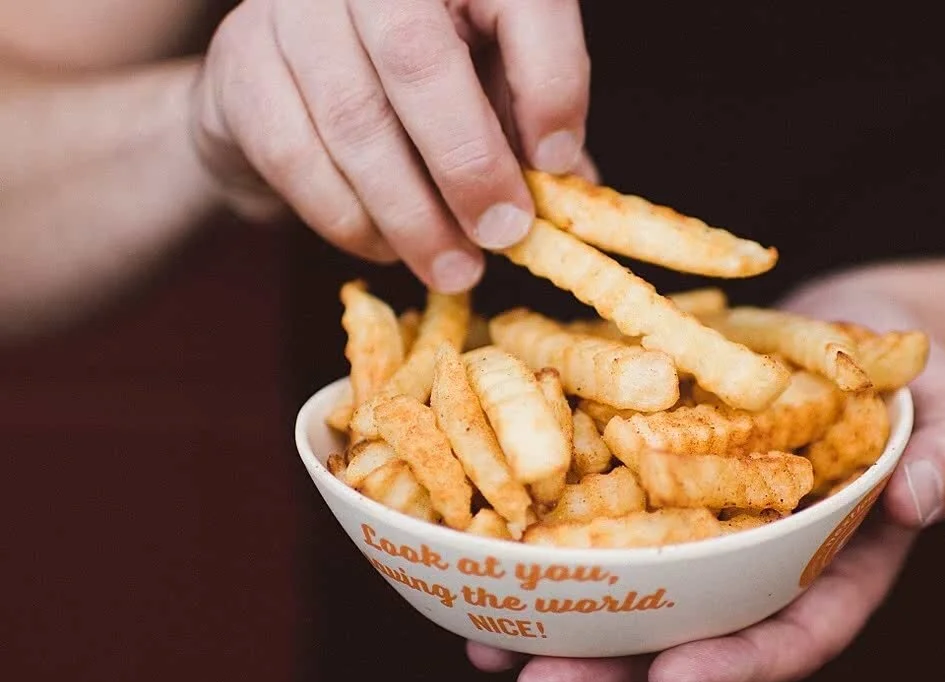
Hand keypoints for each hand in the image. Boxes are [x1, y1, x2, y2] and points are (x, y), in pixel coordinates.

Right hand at [192, 0, 593, 292]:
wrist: (283, 75)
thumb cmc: (414, 80)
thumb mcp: (488, 80)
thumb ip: (530, 122)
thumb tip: (578, 195)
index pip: (519, 2)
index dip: (550, 84)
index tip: (559, 164)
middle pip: (417, 58)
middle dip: (469, 165)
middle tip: (503, 236)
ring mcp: (293, 9)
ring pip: (354, 121)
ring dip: (412, 214)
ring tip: (454, 268)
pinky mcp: (242, 66)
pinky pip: (297, 159)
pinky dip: (351, 221)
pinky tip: (387, 248)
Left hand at [464, 274, 944, 681]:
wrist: (855, 331)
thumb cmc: (920, 379)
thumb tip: (928, 499)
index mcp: (835, 571)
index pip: (792, 635)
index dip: (736, 664)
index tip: (673, 678)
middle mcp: (760, 566)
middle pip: (691, 635)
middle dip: (617, 672)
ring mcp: (708, 528)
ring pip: (635, 593)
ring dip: (563, 625)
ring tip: (486, 645)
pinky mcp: (663, 481)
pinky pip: (605, 521)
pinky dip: (551, 543)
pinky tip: (486, 557)